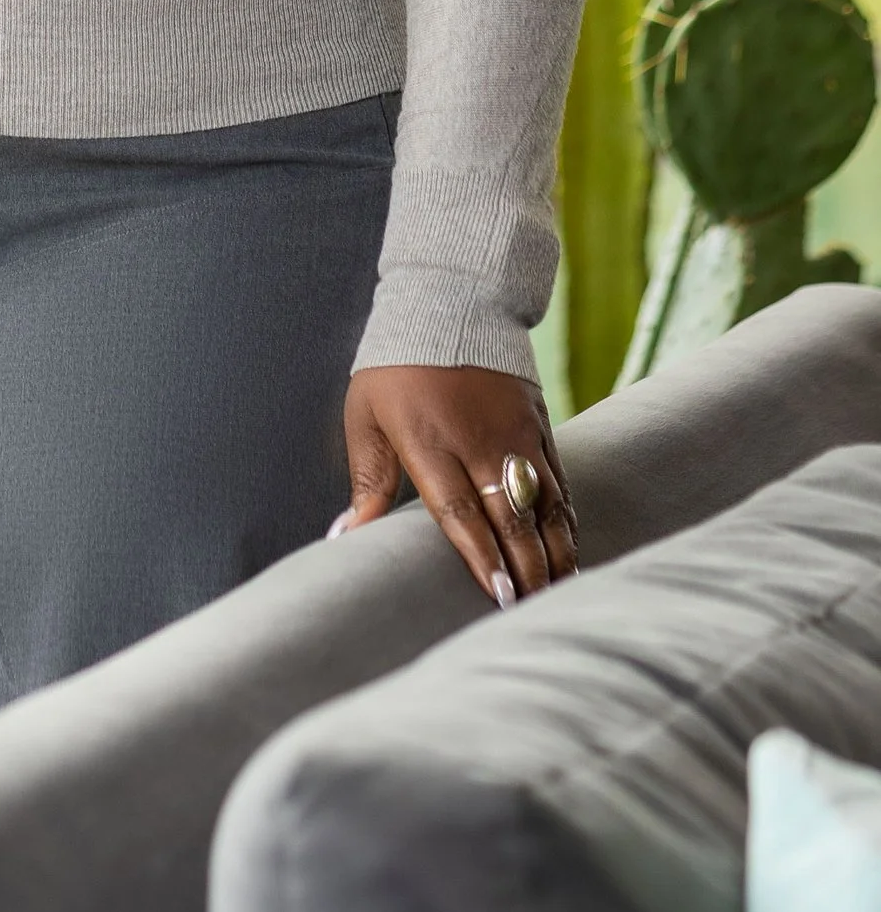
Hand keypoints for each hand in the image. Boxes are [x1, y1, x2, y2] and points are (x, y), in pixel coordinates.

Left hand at [340, 364, 577, 601]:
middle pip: (511, 517)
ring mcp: (518, 435)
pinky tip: (567, 551)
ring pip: (545, 505)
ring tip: (556, 593)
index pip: (460, 511)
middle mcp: (481, 442)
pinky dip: (565, 521)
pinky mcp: (541, 427)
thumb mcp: (365, 418)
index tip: (498, 595)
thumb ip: (367, 482)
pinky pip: (560, 483)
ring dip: (553, 552)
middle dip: (525, 568)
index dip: (482, 557)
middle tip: (530, 609)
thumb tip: (344, 538)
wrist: (450, 302)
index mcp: (431, 442)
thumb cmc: (394, 368)